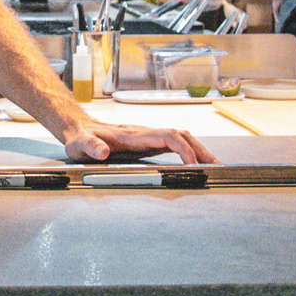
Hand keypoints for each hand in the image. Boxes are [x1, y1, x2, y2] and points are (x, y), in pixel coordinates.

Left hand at [61, 121, 217, 165]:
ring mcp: (148, 136)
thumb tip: (102, 152)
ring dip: (198, 149)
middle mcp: (145, 133)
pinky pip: (174, 143)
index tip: (193, 164)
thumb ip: (90, 147)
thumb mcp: (80, 145)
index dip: (183, 148)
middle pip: (180, 134)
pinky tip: (196, 162)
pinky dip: (189, 151)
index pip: (167, 136)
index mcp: (134, 135)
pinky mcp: (148, 142)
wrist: (79, 128)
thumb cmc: (81, 138)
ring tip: (214, 166)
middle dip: (200, 149)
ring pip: (180, 137)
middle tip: (216, 166)